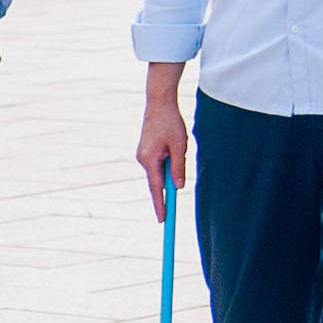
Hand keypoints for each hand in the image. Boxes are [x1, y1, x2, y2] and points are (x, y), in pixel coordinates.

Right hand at [137, 97, 189, 221]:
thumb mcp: (180, 146)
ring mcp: (143, 155)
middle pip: (157, 182)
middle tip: (175, 195)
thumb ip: (179, 168)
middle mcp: (143, 159)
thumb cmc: (171, 123)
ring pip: (159, 172)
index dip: (160, 205)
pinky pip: (158, 164)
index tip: (163, 220)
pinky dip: (167, 162)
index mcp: (150, 160)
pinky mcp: (146, 150)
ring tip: (178, 145)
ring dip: (171, 168)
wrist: (159, 103)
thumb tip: (178, 187)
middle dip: (167, 188)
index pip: (156, 188)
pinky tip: (173, 144)